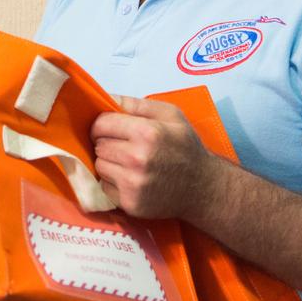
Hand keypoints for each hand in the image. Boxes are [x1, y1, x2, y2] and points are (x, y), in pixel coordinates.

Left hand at [90, 95, 214, 219]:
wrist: (203, 187)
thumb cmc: (186, 147)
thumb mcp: (171, 115)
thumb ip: (136, 104)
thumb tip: (106, 97)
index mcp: (147, 133)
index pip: (101, 124)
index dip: (103, 124)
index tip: (110, 128)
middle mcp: (137, 159)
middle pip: (98, 145)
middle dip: (107, 142)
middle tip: (125, 146)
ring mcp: (132, 184)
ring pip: (99, 165)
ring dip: (109, 162)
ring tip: (129, 162)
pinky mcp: (129, 203)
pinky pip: (104, 186)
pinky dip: (113, 182)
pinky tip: (131, 178)